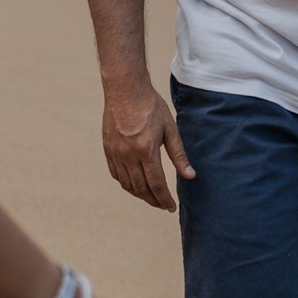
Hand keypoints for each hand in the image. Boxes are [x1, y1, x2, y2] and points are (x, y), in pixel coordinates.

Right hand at [101, 80, 194, 211]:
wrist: (125, 89)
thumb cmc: (151, 106)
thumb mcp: (170, 128)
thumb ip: (179, 154)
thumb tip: (190, 176)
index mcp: (146, 150)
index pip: (156, 184)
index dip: (164, 199)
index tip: (171, 207)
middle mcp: (128, 155)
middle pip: (141, 188)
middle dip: (153, 201)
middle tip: (162, 205)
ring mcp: (115, 153)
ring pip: (127, 184)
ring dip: (140, 195)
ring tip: (151, 197)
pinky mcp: (108, 149)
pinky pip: (116, 174)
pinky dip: (126, 184)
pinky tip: (134, 184)